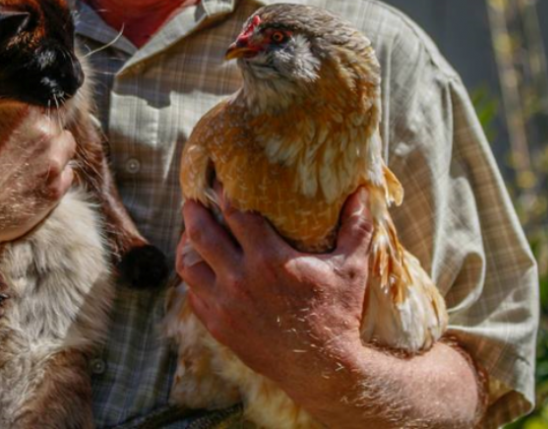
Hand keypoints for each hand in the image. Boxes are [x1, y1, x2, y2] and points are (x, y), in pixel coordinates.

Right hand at [0, 113, 75, 245]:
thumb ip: (4, 115)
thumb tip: (16, 105)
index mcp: (23, 117)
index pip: (48, 98)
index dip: (40, 103)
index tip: (31, 110)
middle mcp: (44, 138)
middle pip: (57, 122)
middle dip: (45, 127)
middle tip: (23, 140)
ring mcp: (53, 167)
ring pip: (66, 145)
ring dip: (55, 148)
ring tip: (31, 159)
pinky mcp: (55, 193)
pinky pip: (68, 173)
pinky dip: (58, 172)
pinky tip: (36, 179)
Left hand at [176, 185, 373, 392]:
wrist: (321, 368)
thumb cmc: (337, 314)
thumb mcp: (351, 268)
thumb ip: (355, 227)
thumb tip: (362, 191)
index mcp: (269, 258)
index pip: (234, 211)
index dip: (223, 190)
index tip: (220, 178)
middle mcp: (240, 279)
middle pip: (200, 231)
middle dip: (193, 209)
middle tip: (193, 198)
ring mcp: (225, 304)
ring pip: (187, 265)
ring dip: (185, 245)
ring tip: (190, 232)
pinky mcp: (218, 326)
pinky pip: (192, 294)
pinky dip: (193, 278)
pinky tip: (201, 269)